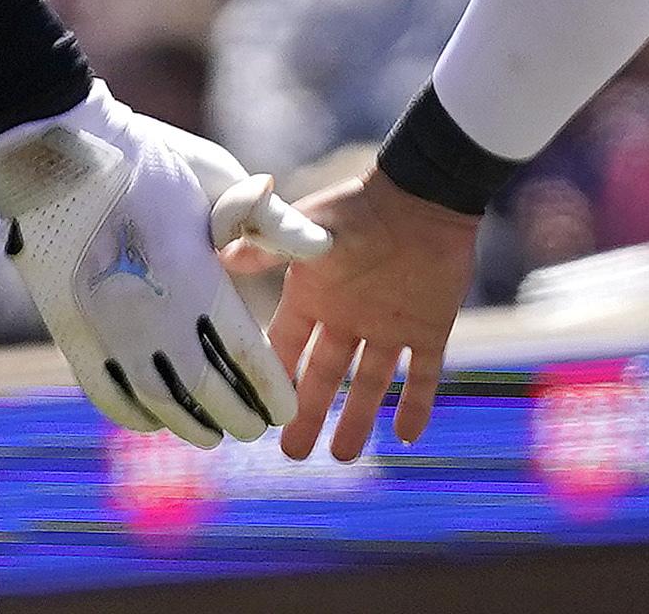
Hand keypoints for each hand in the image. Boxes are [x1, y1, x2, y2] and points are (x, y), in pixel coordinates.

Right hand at [0, 87, 329, 448]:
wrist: (57, 151)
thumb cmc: (150, 160)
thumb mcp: (216, 177)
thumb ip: (269, 223)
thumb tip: (322, 251)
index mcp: (193, 274)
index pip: (243, 352)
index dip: (268, 387)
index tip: (286, 408)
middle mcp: (149, 312)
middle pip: (203, 388)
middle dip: (235, 413)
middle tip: (255, 428)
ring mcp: (105, 327)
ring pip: (155, 399)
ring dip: (187, 424)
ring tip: (211, 435)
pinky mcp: (69, 330)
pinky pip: (105, 392)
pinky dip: (132, 414)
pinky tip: (153, 421)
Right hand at [265, 168, 484, 460]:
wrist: (424, 192)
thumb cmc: (359, 207)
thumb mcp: (308, 230)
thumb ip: (268, 248)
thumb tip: (218, 255)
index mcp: (315, 296)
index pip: (287, 348)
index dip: (274, 379)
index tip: (259, 414)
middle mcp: (348, 317)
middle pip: (323, 376)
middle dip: (307, 414)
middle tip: (294, 454)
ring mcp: (389, 324)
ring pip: (370, 383)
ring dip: (359, 419)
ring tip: (344, 456)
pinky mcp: (430, 326)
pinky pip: (423, 373)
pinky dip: (418, 404)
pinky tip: (408, 437)